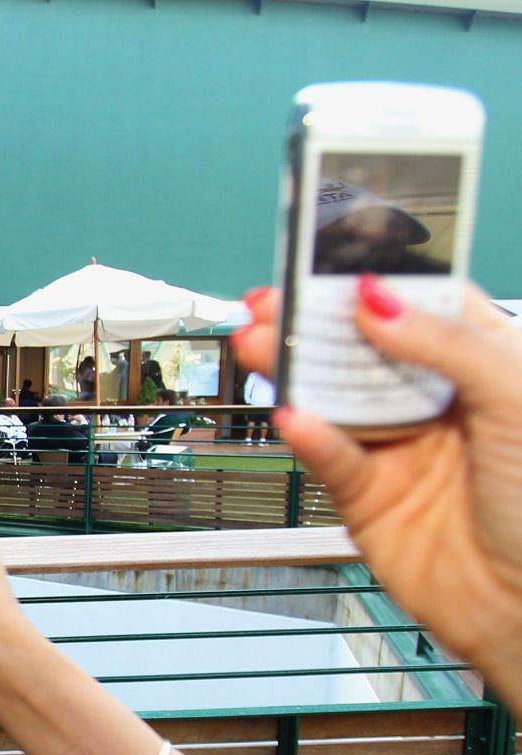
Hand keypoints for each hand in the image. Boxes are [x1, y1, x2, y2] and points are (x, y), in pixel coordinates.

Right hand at [235, 279, 521, 699]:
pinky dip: (310, 437)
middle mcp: (439, 404)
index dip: (378, 279)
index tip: (333, 257)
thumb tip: (380, 298)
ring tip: (258, 342)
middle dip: (316, 320)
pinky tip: (296, 416)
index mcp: (487, 368)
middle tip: (272, 300)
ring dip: (295, 368)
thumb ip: (445, 344)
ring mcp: (401, 449)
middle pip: (365, 348)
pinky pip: (330, 458)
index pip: (424, 306)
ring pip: (336, 397)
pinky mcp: (367, 497)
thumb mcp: (516, 399)